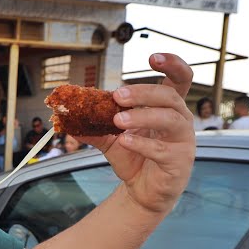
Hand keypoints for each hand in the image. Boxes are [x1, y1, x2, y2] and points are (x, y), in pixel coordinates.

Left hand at [88, 53, 194, 214]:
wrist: (141, 191)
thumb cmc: (133, 158)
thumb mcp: (110, 138)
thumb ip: (93, 124)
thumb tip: (65, 114)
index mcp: (168, 107)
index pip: (179, 78)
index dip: (171, 64)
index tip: (151, 58)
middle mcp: (180, 120)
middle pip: (169, 96)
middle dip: (143, 92)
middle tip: (118, 95)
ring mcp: (183, 141)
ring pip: (170, 119)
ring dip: (142, 116)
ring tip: (117, 120)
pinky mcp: (179, 162)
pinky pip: (162, 149)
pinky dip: (142, 143)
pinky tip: (125, 141)